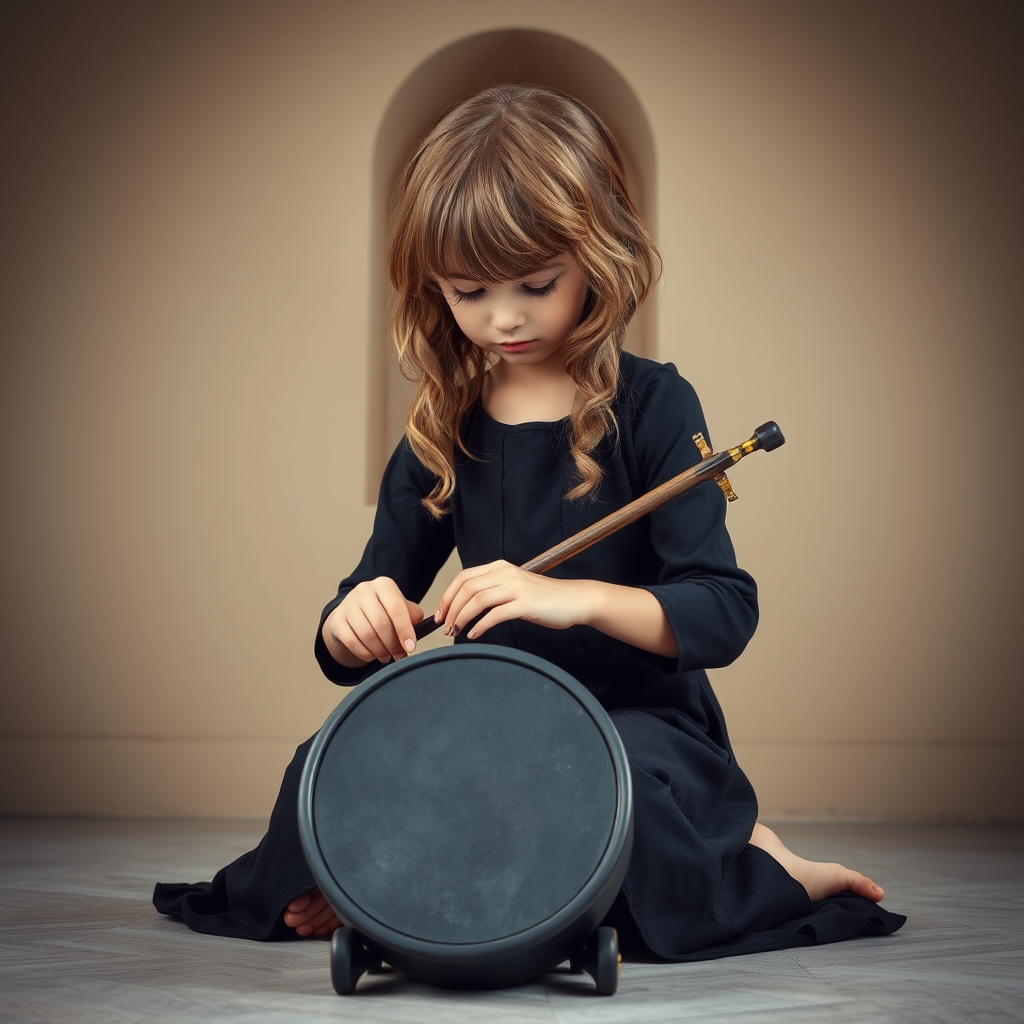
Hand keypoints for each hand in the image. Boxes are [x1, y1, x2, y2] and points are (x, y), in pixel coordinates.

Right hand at [322, 577, 423, 665]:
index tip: (410, 647)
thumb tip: (417, 631)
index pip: (396, 608)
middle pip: (381, 623)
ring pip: (366, 634)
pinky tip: (373, 656)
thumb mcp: (400, 608)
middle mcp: (364, 590)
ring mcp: (348, 604)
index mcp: (384, 585)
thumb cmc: (382, 611)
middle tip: (399, 655)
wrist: (353, 612)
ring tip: (387, 656)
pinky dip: (365, 653)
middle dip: (393, 644)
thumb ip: (412, 616)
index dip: (405, 630)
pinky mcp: (337, 620)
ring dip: (380, 651)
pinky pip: (352, 641)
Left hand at [435, 560, 597, 639]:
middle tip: (444, 627)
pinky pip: (494, 615)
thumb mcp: (514, 587)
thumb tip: (467, 606)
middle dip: (450, 609)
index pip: (463, 577)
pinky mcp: (525, 604)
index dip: (447, 596)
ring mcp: (516, 587)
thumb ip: (494, 590)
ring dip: (461, 618)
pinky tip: (474, 634)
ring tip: (455, 631)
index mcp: (500, 567)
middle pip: (466, 588)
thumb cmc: (544, 598)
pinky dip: (480, 626)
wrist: (574, 600)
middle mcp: (505, 573)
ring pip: (477, 600)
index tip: (440, 613)